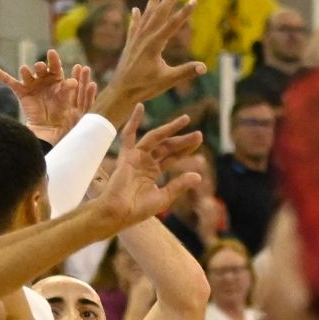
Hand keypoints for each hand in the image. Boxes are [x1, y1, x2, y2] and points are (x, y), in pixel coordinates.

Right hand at [0, 50, 92, 142]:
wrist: (48, 126)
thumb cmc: (60, 111)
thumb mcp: (65, 100)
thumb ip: (67, 90)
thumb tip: (73, 82)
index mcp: (56, 77)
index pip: (55, 66)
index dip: (53, 59)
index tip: (52, 53)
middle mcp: (43, 77)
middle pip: (40, 69)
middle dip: (40, 67)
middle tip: (40, 66)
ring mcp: (31, 83)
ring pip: (26, 74)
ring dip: (26, 72)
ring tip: (26, 71)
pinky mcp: (21, 91)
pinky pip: (9, 81)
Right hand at [92, 109, 201, 237]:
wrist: (119, 213)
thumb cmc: (138, 210)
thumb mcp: (164, 197)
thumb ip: (179, 185)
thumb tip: (198, 176)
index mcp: (152, 171)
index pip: (172, 156)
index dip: (186, 149)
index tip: (199, 140)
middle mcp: (145, 161)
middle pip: (167, 146)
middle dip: (182, 139)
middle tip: (199, 133)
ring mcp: (136, 157)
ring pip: (156, 138)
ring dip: (170, 129)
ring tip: (186, 120)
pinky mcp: (127, 156)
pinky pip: (128, 135)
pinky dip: (133, 120)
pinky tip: (140, 106)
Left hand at [102, 0, 205, 113]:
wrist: (119, 91)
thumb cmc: (143, 87)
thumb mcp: (167, 80)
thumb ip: (185, 72)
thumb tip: (204, 68)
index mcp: (155, 44)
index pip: (173, 24)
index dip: (185, 12)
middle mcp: (145, 37)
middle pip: (160, 12)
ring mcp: (136, 39)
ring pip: (146, 14)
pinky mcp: (130, 44)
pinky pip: (134, 26)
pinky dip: (136, 17)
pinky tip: (135, 9)